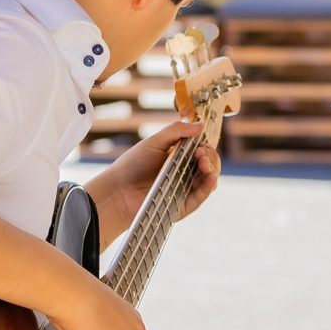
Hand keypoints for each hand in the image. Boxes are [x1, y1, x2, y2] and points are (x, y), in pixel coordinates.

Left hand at [94, 122, 219, 230]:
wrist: (118, 191)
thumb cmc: (132, 166)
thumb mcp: (154, 142)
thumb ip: (177, 131)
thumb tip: (201, 124)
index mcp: (177, 157)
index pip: (201, 150)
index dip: (205, 145)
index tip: (200, 144)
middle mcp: (183, 173)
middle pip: (208, 164)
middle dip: (210, 156)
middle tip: (201, 153)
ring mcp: (184, 189)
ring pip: (208, 179)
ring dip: (212, 169)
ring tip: (204, 163)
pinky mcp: (183, 205)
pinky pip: (201, 196)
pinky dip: (209, 186)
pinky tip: (211, 176)